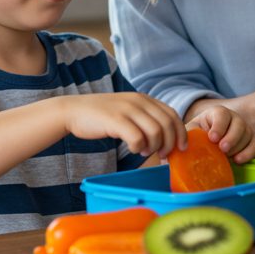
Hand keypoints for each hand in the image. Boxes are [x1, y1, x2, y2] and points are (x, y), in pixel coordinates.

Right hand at [61, 93, 185, 158]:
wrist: (74, 110)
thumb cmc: (103, 116)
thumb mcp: (128, 110)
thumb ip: (145, 118)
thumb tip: (166, 138)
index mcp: (144, 99)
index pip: (172, 114)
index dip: (180, 133)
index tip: (180, 148)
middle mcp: (138, 101)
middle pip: (167, 124)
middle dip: (170, 143)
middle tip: (162, 154)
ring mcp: (127, 110)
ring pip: (155, 132)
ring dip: (153, 146)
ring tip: (144, 151)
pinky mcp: (115, 120)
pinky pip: (137, 138)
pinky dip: (139, 148)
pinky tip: (133, 149)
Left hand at [188, 106, 254, 164]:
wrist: (204, 146)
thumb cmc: (196, 138)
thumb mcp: (189, 135)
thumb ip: (186, 138)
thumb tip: (179, 149)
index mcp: (216, 113)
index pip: (222, 114)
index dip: (218, 126)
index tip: (212, 138)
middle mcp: (232, 118)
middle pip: (238, 123)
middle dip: (231, 137)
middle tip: (223, 149)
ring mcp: (243, 129)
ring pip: (248, 134)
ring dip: (238, 146)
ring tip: (227, 157)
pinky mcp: (250, 141)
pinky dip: (248, 153)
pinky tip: (237, 161)